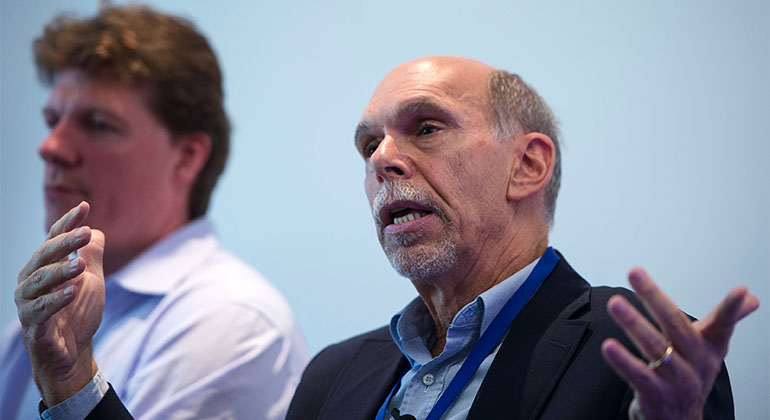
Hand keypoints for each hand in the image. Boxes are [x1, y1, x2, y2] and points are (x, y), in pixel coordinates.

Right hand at [15, 201, 105, 405]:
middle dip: (65, 243)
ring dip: (61, 271)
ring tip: (82, 266)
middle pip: (45, 256)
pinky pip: (41, 309)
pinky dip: (57, 299)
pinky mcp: (32, 324)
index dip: (67, 223)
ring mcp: (28, 302)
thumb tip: (97, 231)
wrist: (72, 352)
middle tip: (85, 232)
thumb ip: (92, 256)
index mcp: (45, 267)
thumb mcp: (91, 281)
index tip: (84, 207)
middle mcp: (31, 280)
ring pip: (40, 280)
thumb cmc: (78, 313)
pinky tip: (74, 291)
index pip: (54, 239)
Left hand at [600, 268, 758, 419]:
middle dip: (653, 297)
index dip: (732, 309)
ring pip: (655, 348)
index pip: (723, 325)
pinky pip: (639, 376)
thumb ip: (724, 321)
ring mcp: (677, 381)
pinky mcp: (656, 396)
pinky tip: (609, 346)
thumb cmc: (690, 375)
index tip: (740, 290)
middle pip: (676, 325)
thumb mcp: (709, 349)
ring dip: (633, 323)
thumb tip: (751, 297)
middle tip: (635, 273)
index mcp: (710, 348)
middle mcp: (696, 363)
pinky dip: (623, 361)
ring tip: (615, 304)